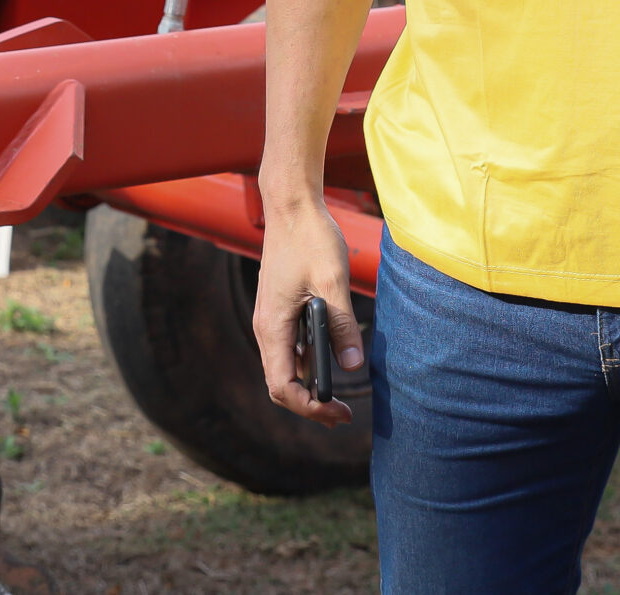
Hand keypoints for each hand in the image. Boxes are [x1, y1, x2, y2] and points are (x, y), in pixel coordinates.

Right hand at [250, 199, 367, 424]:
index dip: (308, 407)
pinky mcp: (280, 310)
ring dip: (309, 386)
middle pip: (281, 383)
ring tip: (339, 396)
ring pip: (285, 367)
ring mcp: (271, 319)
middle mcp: (266, 327)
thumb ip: (342, 326)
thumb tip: (353, 366)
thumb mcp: (332, 282)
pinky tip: (331, 360)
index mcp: (273, 325)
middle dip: (310, 405)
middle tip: (344, 414)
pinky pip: (290, 348)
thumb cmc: (310, 239)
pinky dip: (308, 364)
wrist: (292, 206)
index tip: (338, 412)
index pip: (282, 385)